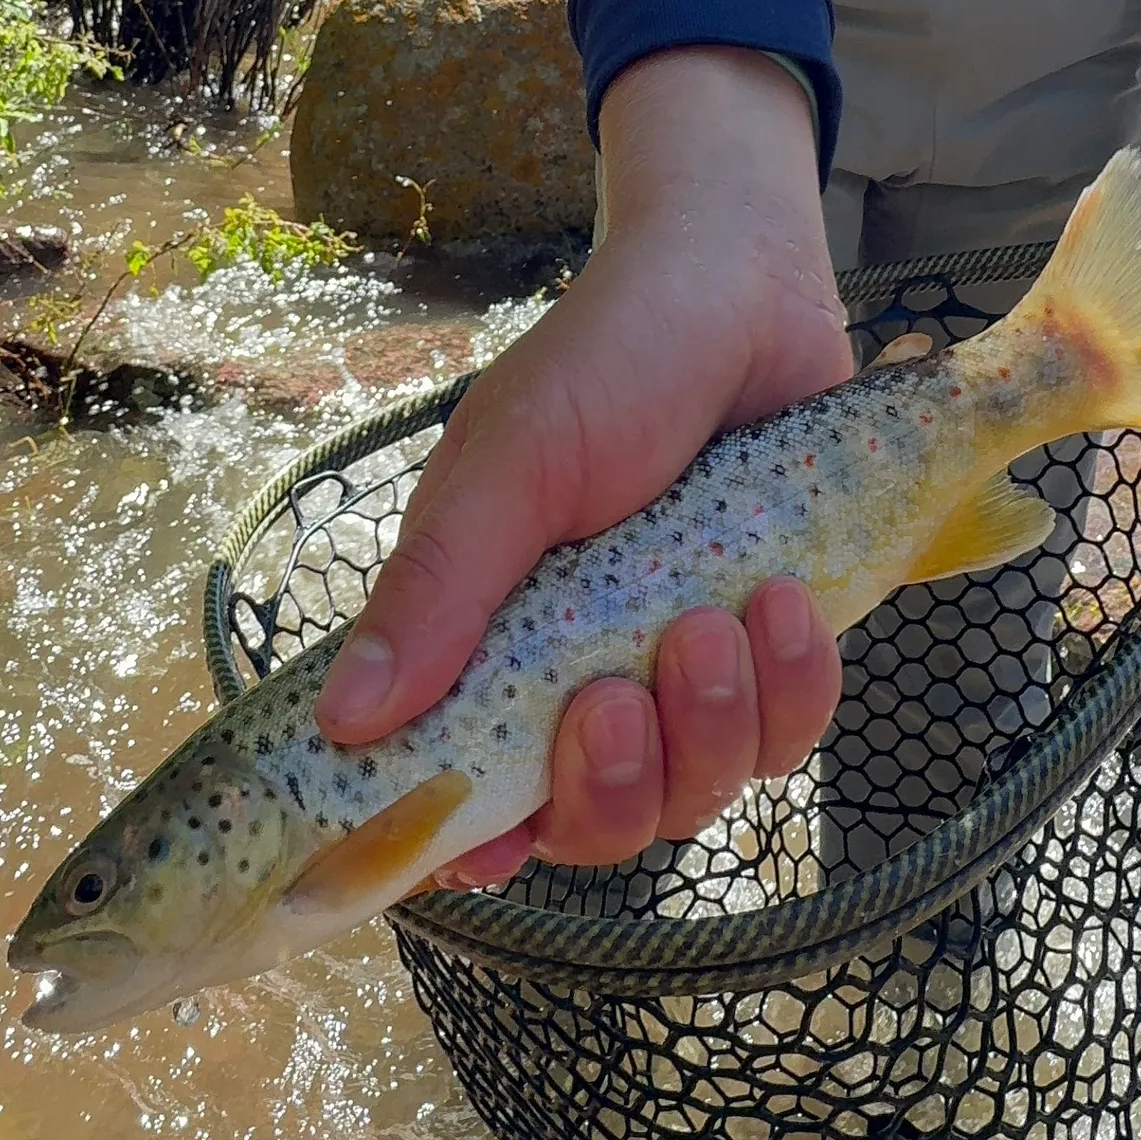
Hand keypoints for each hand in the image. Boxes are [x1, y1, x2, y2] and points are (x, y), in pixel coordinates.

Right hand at [314, 48, 849, 885]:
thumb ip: (440, 589)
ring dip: (708, 727)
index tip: (487, 845)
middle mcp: (590, 683)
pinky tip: (783, 604)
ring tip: (715, 616)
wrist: (740, 294)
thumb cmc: (606, 366)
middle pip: (600, 828)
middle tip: (615, 689)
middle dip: (612, 783)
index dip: (472, 843)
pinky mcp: (779, 661)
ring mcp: (689, 682)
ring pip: (698, 796)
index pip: (472, 793)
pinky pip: (790, 739)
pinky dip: (793, 690)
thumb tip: (347, 717)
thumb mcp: (510, 467)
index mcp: (498, 651)